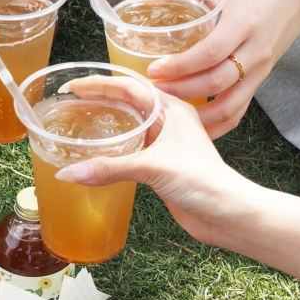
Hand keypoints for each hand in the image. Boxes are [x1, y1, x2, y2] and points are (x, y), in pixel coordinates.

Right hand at [55, 90, 255, 245]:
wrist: (229, 215)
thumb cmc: (206, 182)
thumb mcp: (153, 167)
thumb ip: (109, 168)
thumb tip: (69, 172)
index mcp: (172, 108)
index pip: (128, 86)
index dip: (99, 84)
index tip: (73, 86)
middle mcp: (168, 121)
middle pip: (126, 101)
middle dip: (98, 99)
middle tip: (69, 101)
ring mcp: (165, 143)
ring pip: (128, 124)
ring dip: (105, 121)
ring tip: (78, 121)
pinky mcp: (161, 165)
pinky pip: (130, 148)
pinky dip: (111, 147)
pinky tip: (95, 152)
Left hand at [144, 0, 299, 138]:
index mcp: (244, 22)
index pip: (211, 52)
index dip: (181, 65)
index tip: (153, 70)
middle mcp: (255, 50)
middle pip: (217, 81)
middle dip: (180, 91)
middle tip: (151, 90)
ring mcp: (260, 70)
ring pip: (230, 105)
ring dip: (197, 115)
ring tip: (166, 110)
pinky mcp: (259, 81)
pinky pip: (239, 111)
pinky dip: (217, 125)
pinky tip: (193, 127)